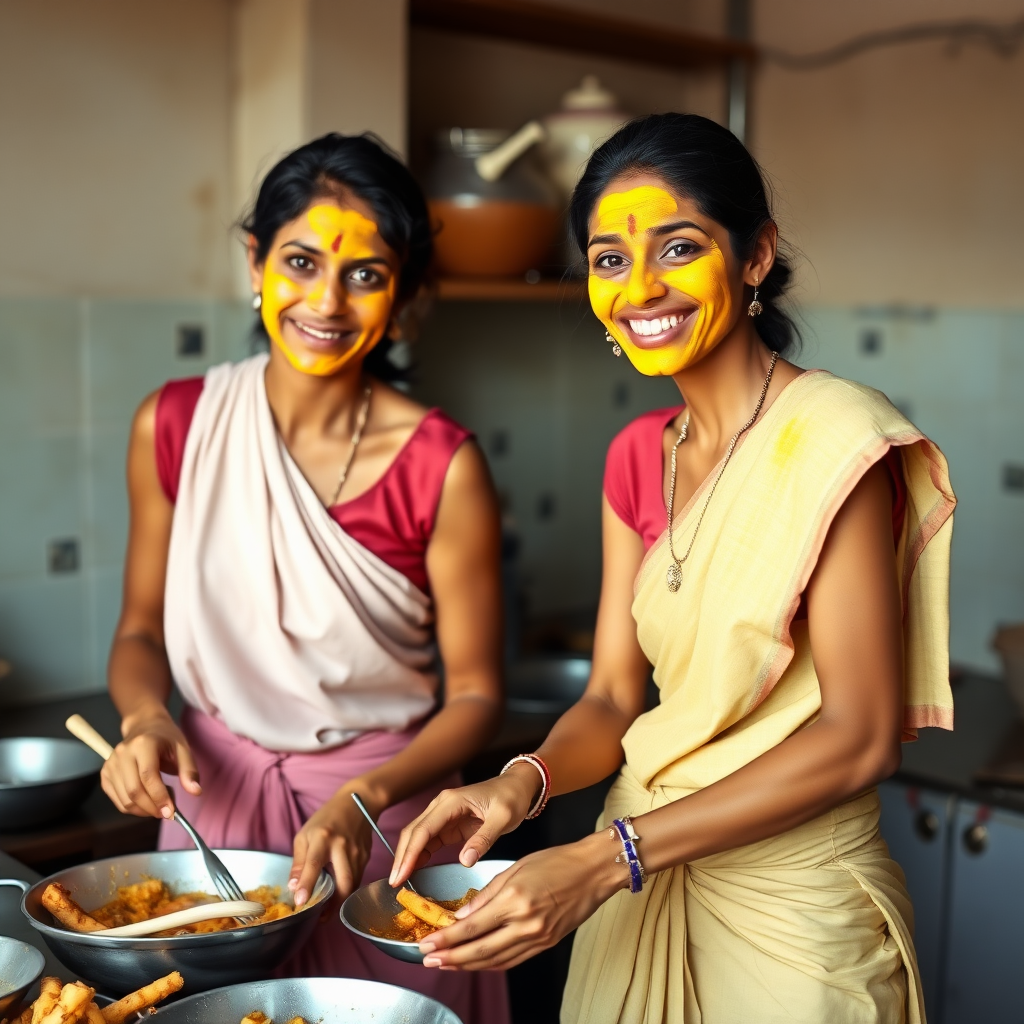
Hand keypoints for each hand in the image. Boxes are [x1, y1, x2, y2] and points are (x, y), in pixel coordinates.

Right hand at [101, 707, 200, 818]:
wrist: (144, 726)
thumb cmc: (166, 738)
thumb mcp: (183, 748)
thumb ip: (189, 770)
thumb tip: (196, 792)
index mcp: (143, 744)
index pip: (148, 776)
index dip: (159, 797)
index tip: (171, 812)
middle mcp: (123, 754)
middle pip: (134, 791)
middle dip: (152, 808)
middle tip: (167, 813)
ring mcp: (111, 764)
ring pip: (124, 800)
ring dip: (143, 811)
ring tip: (159, 804)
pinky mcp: (105, 774)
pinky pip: (117, 800)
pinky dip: (133, 808)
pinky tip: (146, 802)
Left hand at [289, 790, 373, 906]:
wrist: (359, 802)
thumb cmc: (326, 818)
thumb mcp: (305, 835)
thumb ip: (299, 861)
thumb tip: (293, 887)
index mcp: (323, 838)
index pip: (314, 864)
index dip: (307, 884)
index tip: (300, 902)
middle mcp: (343, 846)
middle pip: (343, 882)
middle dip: (333, 904)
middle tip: (321, 917)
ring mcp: (358, 852)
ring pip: (352, 884)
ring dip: (340, 900)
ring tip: (327, 909)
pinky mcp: (366, 856)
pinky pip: (357, 879)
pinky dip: (347, 889)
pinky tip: (338, 891)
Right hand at [389, 765, 540, 886]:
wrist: (517, 787)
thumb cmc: (510, 798)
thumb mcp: (503, 818)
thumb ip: (484, 839)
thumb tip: (465, 860)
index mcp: (451, 802)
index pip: (423, 829)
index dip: (409, 853)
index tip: (400, 875)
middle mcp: (441, 806)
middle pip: (413, 832)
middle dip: (402, 857)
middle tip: (394, 883)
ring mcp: (443, 814)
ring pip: (417, 836)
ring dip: (408, 857)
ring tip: (400, 880)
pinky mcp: (448, 824)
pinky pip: (428, 840)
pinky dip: (419, 854)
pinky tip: (414, 869)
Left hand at [417, 832, 627, 970]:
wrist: (593, 871)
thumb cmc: (557, 861)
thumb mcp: (517, 867)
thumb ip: (488, 893)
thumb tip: (463, 914)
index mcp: (515, 899)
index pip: (472, 926)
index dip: (446, 939)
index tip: (427, 943)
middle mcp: (525, 923)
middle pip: (480, 950)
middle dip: (450, 958)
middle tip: (427, 960)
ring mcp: (537, 938)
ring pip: (494, 961)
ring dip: (467, 965)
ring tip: (445, 964)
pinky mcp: (546, 944)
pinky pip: (512, 961)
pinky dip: (490, 964)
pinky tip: (476, 963)